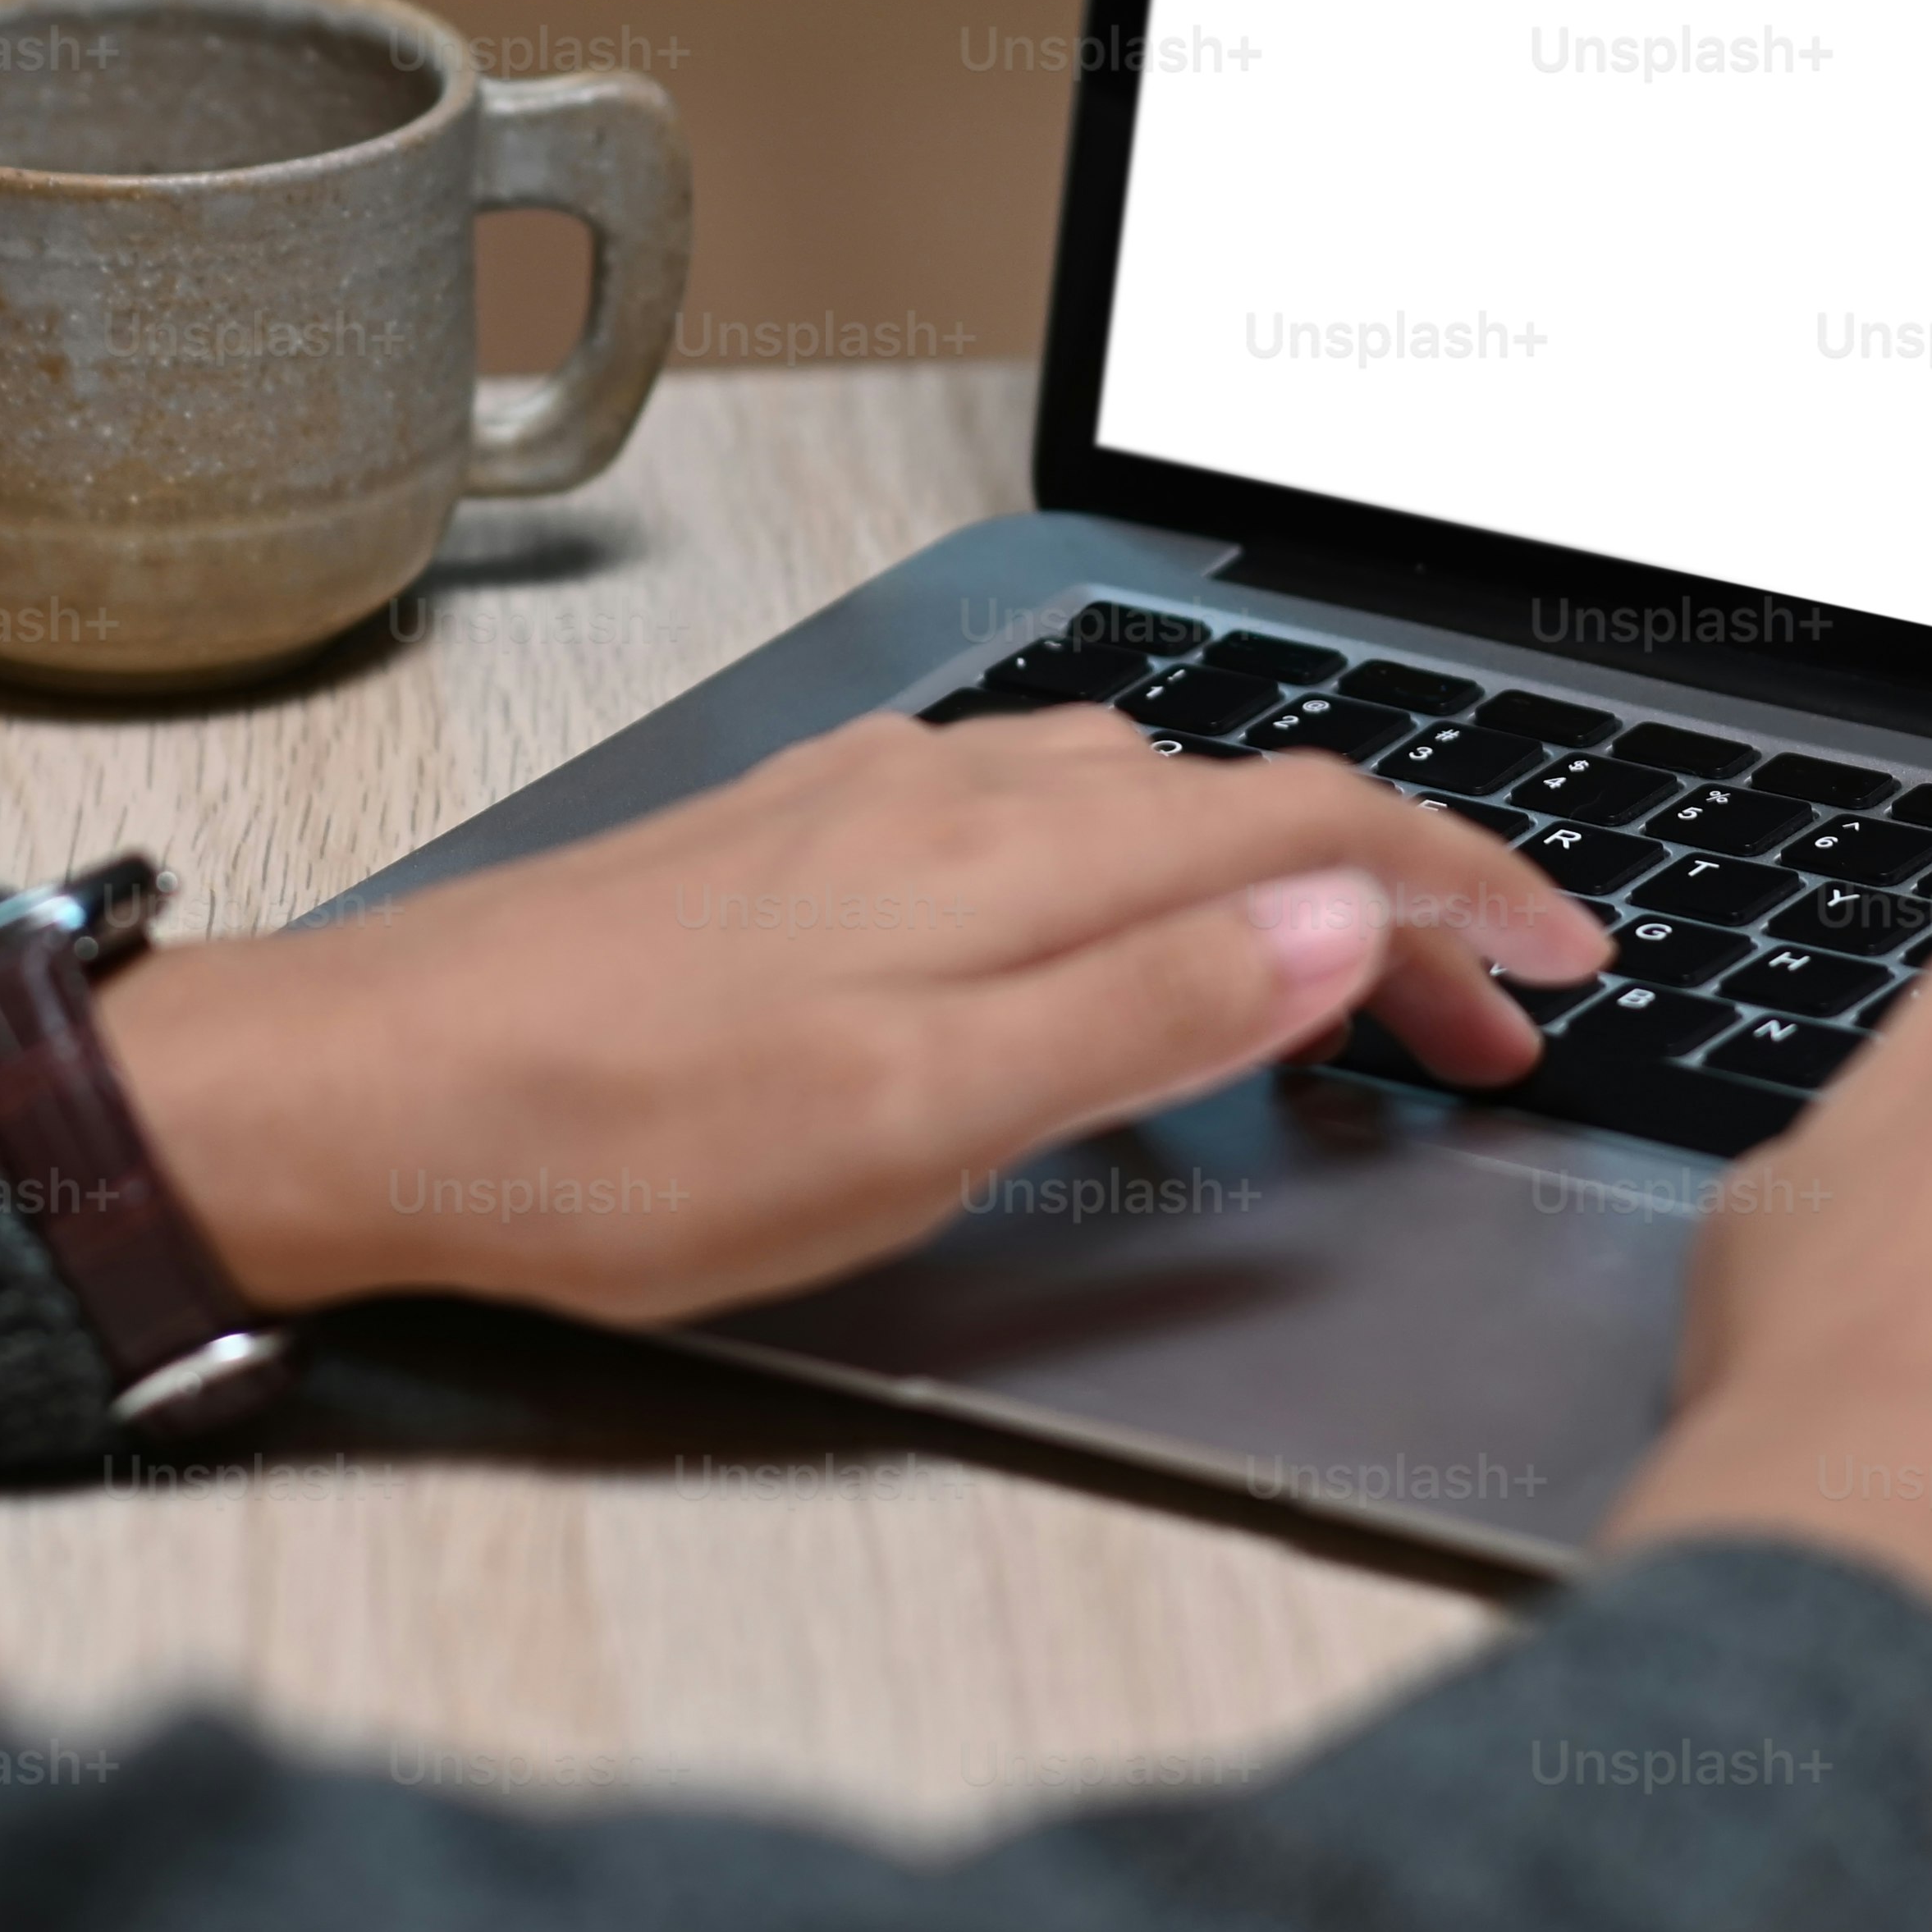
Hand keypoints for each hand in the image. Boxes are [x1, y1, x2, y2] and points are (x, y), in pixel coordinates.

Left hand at [89, 702, 1605, 1324]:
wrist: (365, 1094)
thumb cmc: (613, 1137)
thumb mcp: (917, 1121)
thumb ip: (1141, 1011)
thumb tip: (1339, 916)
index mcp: (1012, 858)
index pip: (1312, 820)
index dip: (1466, 888)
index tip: (1567, 969)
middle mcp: (953, 795)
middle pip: (1247, 799)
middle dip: (1401, 895)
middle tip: (1491, 1024)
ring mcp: (867, 806)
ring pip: (1139, 795)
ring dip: (1272, 873)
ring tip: (1337, 980)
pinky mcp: (795, 840)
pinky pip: (1029, 814)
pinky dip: (1143, 865)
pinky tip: (1108, 929)